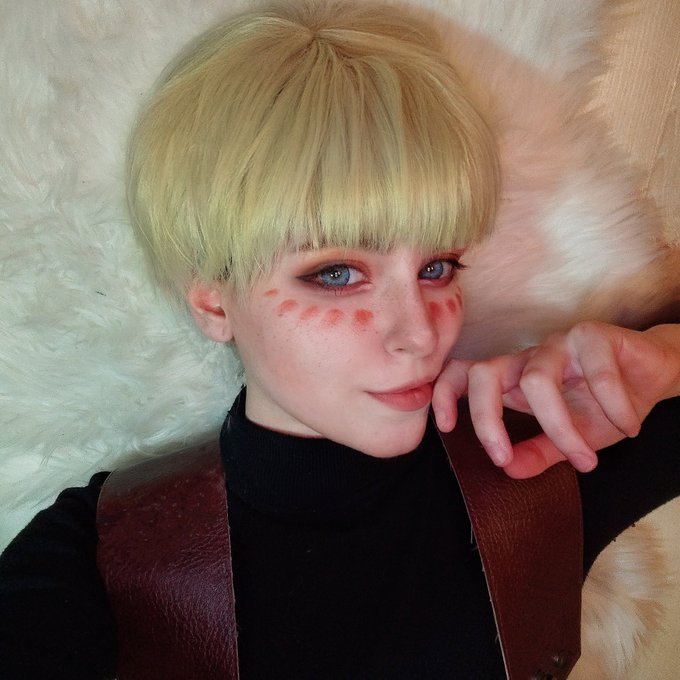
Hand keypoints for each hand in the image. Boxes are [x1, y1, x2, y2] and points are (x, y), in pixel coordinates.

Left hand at [432, 322, 679, 477]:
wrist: (654, 377)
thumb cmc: (604, 406)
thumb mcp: (569, 438)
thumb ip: (538, 452)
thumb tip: (510, 471)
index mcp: (514, 379)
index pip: (465, 375)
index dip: (446, 394)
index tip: (446, 428)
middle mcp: (529, 358)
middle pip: (485, 374)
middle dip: (485, 419)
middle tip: (503, 459)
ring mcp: (559, 344)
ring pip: (537, 379)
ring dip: (561, 427)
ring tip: (587, 459)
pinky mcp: (595, 336)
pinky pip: (596, 372)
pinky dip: (613, 406)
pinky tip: (628, 426)